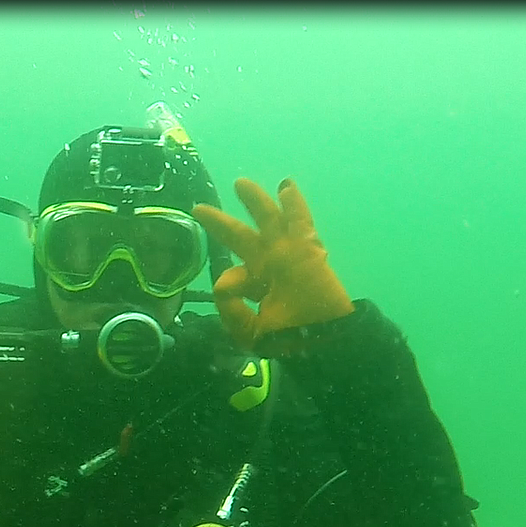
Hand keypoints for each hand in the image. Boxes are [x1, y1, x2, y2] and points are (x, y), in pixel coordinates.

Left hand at [193, 178, 353, 350]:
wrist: (324, 342)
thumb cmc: (291, 339)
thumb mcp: (251, 332)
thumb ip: (231, 312)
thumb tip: (222, 283)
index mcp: (256, 285)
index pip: (233, 274)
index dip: (230, 283)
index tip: (233, 292)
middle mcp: (269, 265)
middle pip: (240, 237)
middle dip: (221, 223)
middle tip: (200, 209)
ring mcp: (288, 254)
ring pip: (269, 221)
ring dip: (256, 202)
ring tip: (240, 184)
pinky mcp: (307, 250)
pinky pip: (300, 222)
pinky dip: (294, 204)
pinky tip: (285, 187)